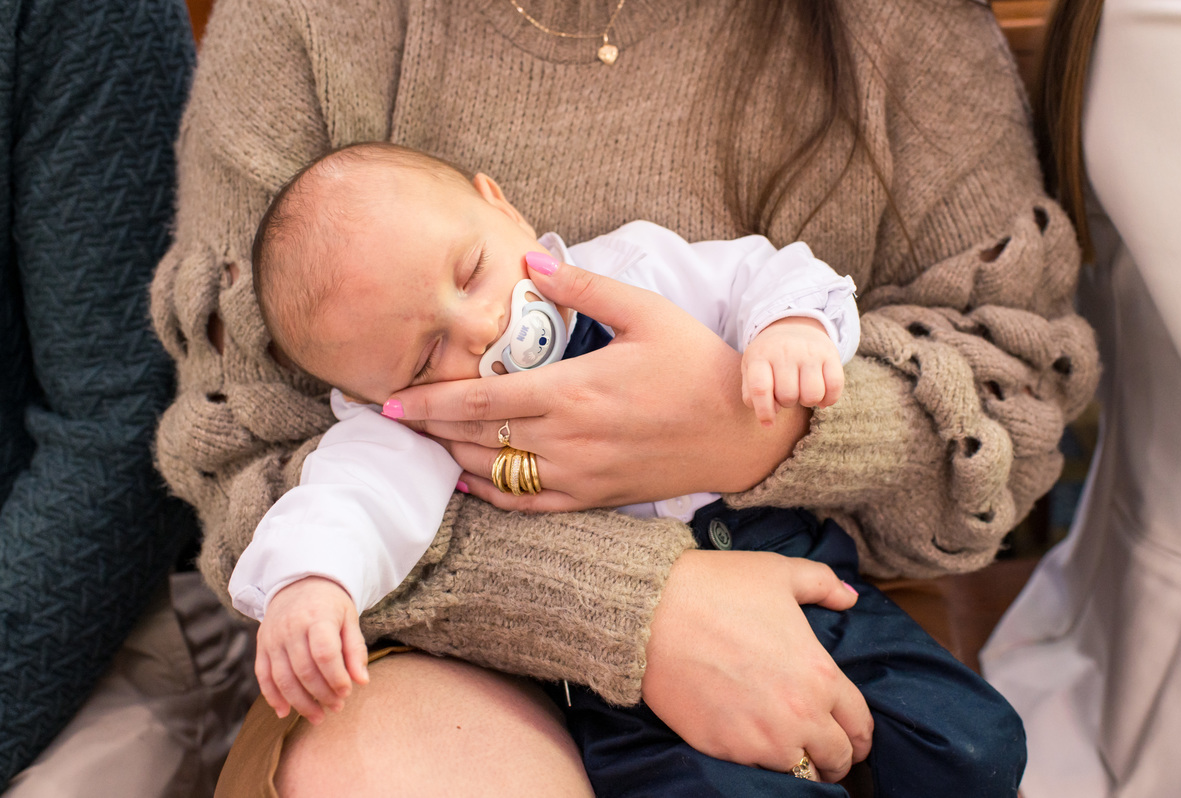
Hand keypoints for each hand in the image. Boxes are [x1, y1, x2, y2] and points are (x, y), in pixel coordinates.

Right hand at [255, 576, 369, 723]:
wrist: (299, 582)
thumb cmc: (330, 604)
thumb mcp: (349, 618)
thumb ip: (355, 649)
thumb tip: (362, 681)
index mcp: (317, 616)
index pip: (325, 653)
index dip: (336, 677)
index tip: (347, 691)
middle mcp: (291, 627)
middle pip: (304, 670)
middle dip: (321, 694)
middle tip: (337, 707)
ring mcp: (273, 637)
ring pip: (283, 678)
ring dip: (300, 702)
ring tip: (318, 716)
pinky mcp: (262, 645)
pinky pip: (263, 676)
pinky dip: (272, 697)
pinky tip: (285, 712)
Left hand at [387, 256, 810, 510]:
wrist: (741, 433)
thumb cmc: (697, 365)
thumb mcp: (647, 313)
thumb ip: (586, 287)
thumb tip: (532, 260)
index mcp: (576, 391)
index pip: (482, 400)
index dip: (429, 402)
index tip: (391, 401)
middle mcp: (570, 440)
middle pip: (476, 438)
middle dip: (428, 428)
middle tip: (388, 417)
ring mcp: (580, 475)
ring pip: (495, 472)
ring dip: (451, 456)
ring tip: (421, 439)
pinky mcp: (594, 497)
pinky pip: (527, 503)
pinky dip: (490, 492)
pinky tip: (467, 478)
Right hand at [642, 550, 871, 779]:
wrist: (653, 613)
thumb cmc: (718, 588)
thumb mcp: (779, 573)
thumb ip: (823, 584)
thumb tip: (849, 597)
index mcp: (820, 675)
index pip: (859, 724)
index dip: (861, 736)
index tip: (854, 740)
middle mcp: (799, 715)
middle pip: (836, 759)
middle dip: (836, 759)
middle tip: (826, 755)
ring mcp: (761, 739)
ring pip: (800, 774)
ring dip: (800, 764)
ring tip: (791, 754)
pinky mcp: (725, 750)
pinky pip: (757, 773)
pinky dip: (760, 764)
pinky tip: (754, 747)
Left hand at [742, 317, 843, 426]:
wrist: (793, 326)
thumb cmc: (768, 358)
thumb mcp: (751, 369)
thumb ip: (752, 394)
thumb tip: (768, 419)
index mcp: (759, 356)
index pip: (760, 388)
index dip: (764, 411)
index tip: (768, 423)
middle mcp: (784, 351)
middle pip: (788, 396)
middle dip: (787, 403)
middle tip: (787, 394)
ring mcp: (809, 351)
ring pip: (812, 394)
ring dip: (808, 402)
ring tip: (802, 393)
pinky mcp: (830, 354)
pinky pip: (834, 386)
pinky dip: (829, 399)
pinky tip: (821, 397)